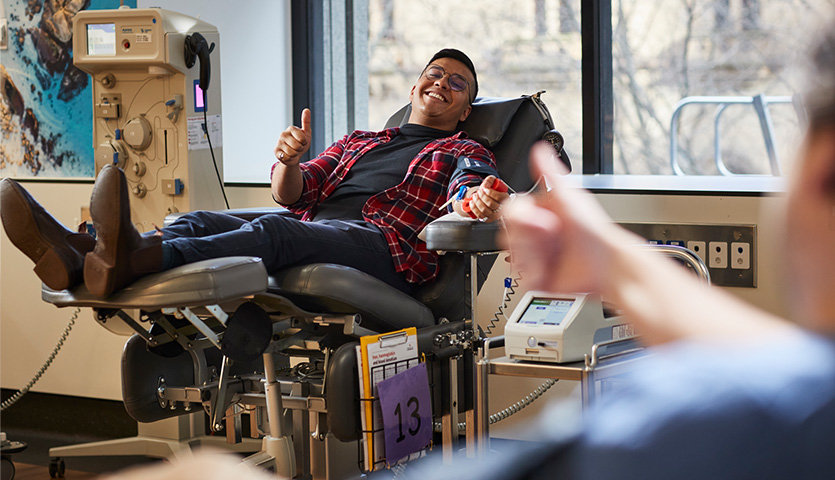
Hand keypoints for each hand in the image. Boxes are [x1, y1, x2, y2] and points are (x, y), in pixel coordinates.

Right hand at [274, 108, 311, 166]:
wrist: (294, 155)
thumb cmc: (301, 143)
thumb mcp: (306, 133)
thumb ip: (306, 122)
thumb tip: (307, 109)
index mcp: (291, 128)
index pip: (302, 138)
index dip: (304, 142)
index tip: (302, 141)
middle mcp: (283, 134)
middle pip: (297, 146)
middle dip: (300, 149)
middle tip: (297, 148)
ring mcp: (278, 142)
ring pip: (292, 153)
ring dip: (295, 155)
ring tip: (293, 151)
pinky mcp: (275, 151)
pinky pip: (286, 158)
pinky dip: (290, 159)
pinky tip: (288, 155)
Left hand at [462, 175, 508, 221]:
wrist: (485, 198)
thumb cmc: (490, 191)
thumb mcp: (492, 182)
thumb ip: (490, 180)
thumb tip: (486, 184)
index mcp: (505, 199)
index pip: (499, 197)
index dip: (490, 193)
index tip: (484, 189)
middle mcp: (501, 208)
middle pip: (491, 204)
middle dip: (482, 196)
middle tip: (478, 192)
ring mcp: (495, 215)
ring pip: (485, 210)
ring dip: (477, 202)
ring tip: (475, 196)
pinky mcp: (488, 219)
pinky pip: (480, 215)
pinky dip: (474, 208)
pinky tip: (472, 202)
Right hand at [500, 143, 638, 294]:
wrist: (606, 267)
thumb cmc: (594, 233)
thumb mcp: (571, 198)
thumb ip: (552, 174)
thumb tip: (540, 148)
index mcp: (539, 211)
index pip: (509, 211)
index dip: (523, 219)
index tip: (545, 222)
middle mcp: (534, 232)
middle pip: (507, 234)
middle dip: (529, 239)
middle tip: (552, 239)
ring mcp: (533, 253)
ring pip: (513, 255)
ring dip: (534, 257)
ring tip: (554, 255)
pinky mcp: (535, 274)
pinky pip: (521, 275)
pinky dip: (536, 272)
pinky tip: (551, 267)